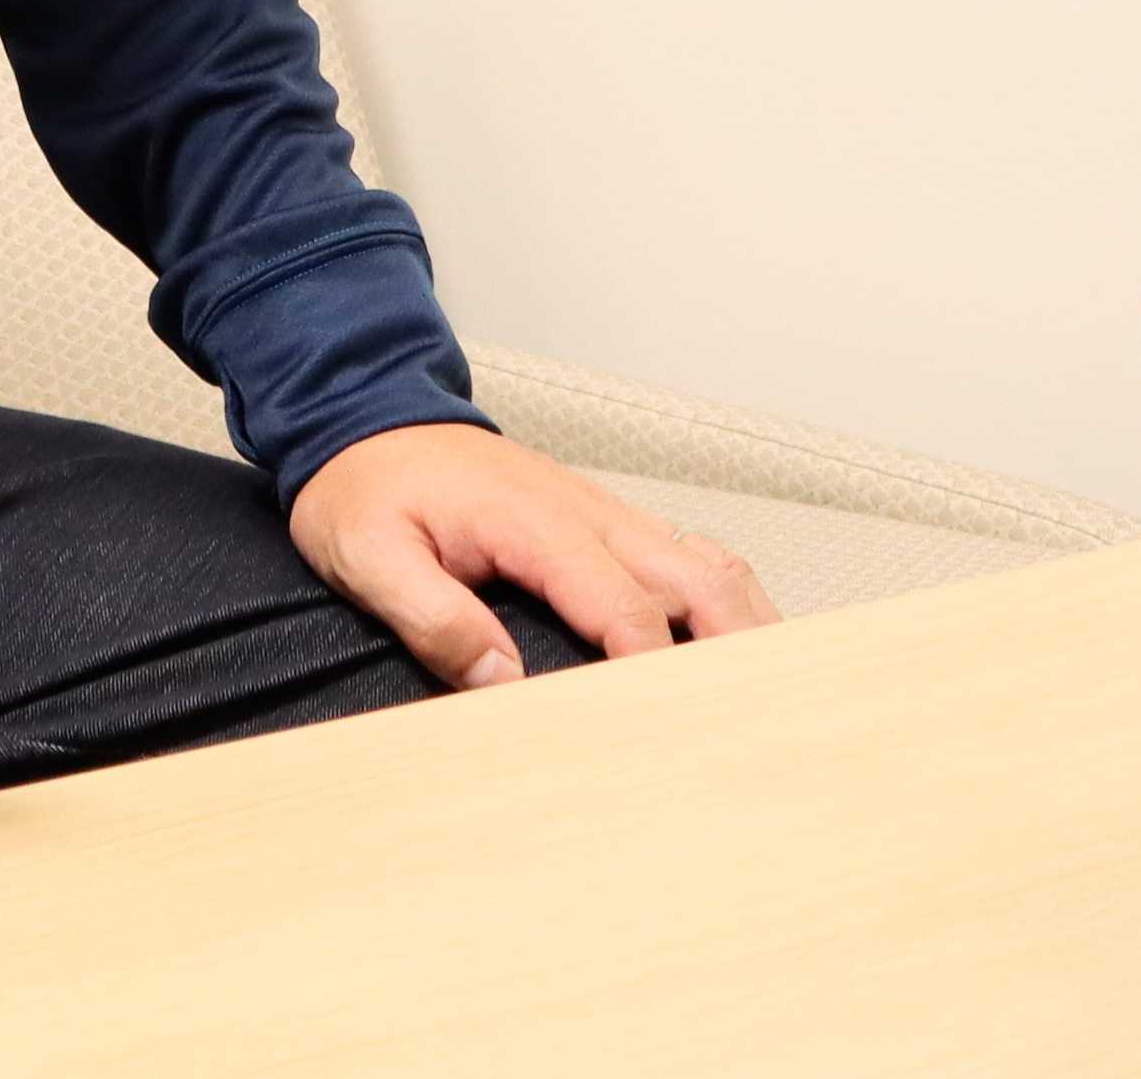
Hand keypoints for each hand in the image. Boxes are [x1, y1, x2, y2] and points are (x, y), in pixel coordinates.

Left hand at [287, 421, 782, 689]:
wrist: (363, 411)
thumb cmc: (366, 486)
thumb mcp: (370, 554)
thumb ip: (432, 616)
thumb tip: (498, 680)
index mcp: (537, 523)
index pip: (623, 606)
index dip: (655, 669)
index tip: (678, 728)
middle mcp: (588, 512)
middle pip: (698, 579)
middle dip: (739, 647)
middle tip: (766, 719)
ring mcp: (603, 511)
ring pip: (708, 562)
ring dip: (746, 621)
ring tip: (777, 691)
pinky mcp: (601, 518)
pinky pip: (686, 554)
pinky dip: (725, 598)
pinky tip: (738, 640)